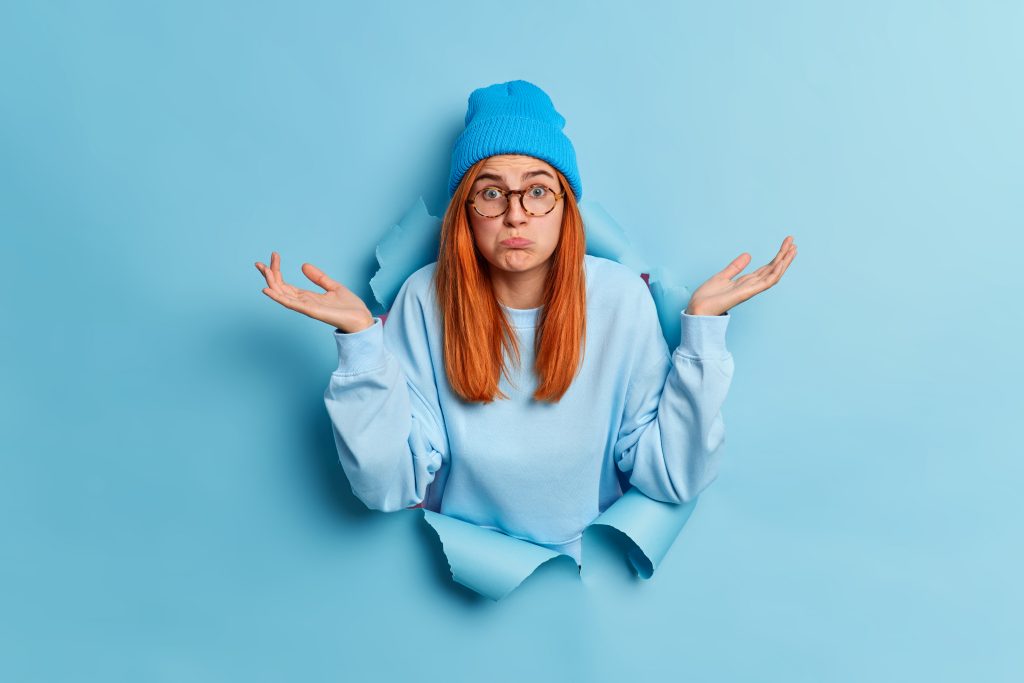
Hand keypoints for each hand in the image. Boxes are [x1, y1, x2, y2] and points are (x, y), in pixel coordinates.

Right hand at [255, 251, 374, 332]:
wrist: (361, 318)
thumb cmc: (349, 307)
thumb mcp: (333, 286)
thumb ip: (318, 277)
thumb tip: (303, 265)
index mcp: (307, 297)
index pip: (285, 284)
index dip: (276, 271)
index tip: (273, 256)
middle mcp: (303, 302)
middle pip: (280, 288)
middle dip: (270, 275)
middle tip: (260, 262)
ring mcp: (305, 307)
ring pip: (282, 294)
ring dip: (271, 282)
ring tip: (264, 270)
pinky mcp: (311, 311)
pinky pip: (290, 304)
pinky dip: (278, 297)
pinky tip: (267, 289)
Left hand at [685, 236, 797, 315]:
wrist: (698, 308)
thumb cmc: (707, 297)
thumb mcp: (723, 276)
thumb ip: (736, 267)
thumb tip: (748, 255)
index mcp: (746, 282)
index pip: (766, 268)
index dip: (777, 257)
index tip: (786, 244)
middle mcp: (751, 286)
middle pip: (772, 269)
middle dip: (784, 256)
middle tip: (792, 241)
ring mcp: (750, 290)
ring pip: (773, 275)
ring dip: (784, 262)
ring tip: (792, 248)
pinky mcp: (746, 293)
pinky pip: (765, 283)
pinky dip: (775, 273)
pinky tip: (781, 262)